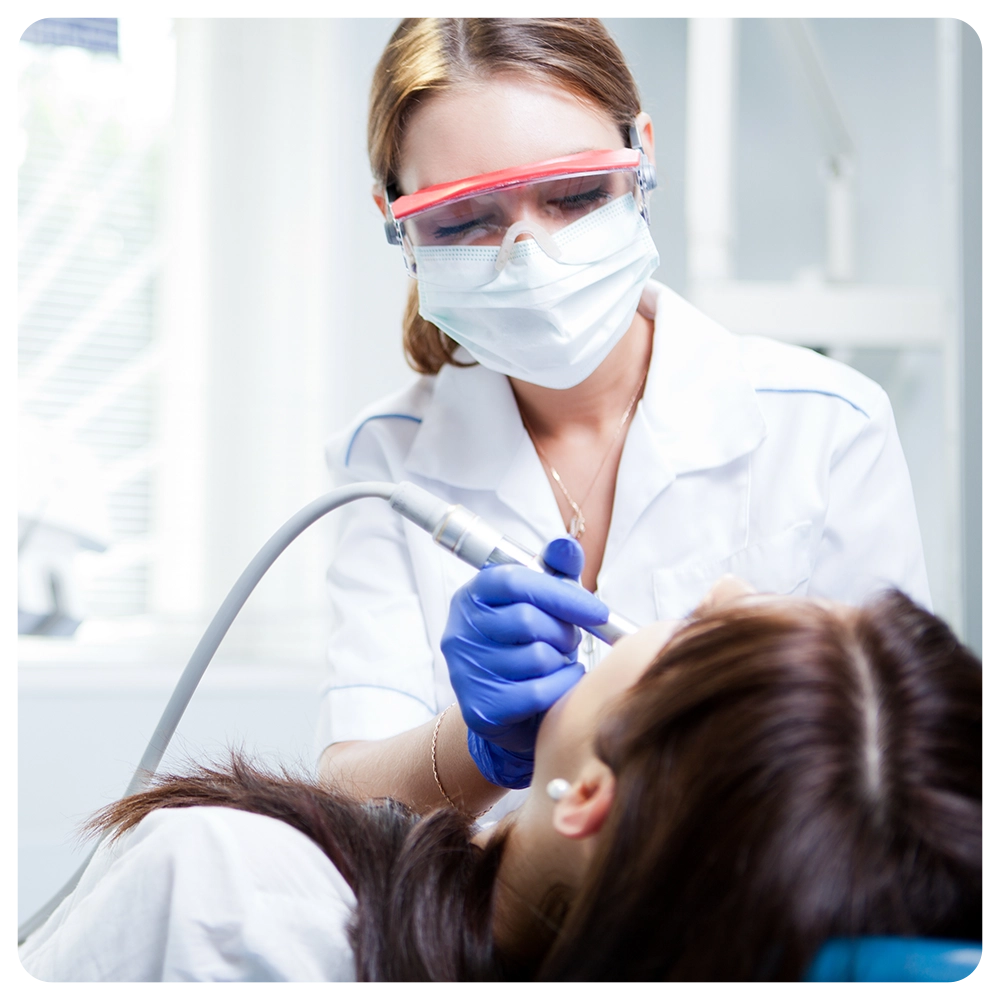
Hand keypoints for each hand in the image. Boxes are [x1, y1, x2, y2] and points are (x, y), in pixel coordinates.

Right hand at [441, 536, 607, 787]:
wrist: (509, 706)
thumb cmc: (527, 642)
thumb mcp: (542, 600)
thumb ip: (556, 571)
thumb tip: (566, 545)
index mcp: (471, 596)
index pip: (514, 581)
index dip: (561, 594)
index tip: (597, 610)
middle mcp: (461, 631)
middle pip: (529, 620)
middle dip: (564, 632)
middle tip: (570, 639)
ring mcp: (466, 671)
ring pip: (537, 658)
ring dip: (562, 661)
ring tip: (557, 661)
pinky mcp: (481, 708)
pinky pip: (538, 692)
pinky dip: (562, 685)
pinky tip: (560, 680)